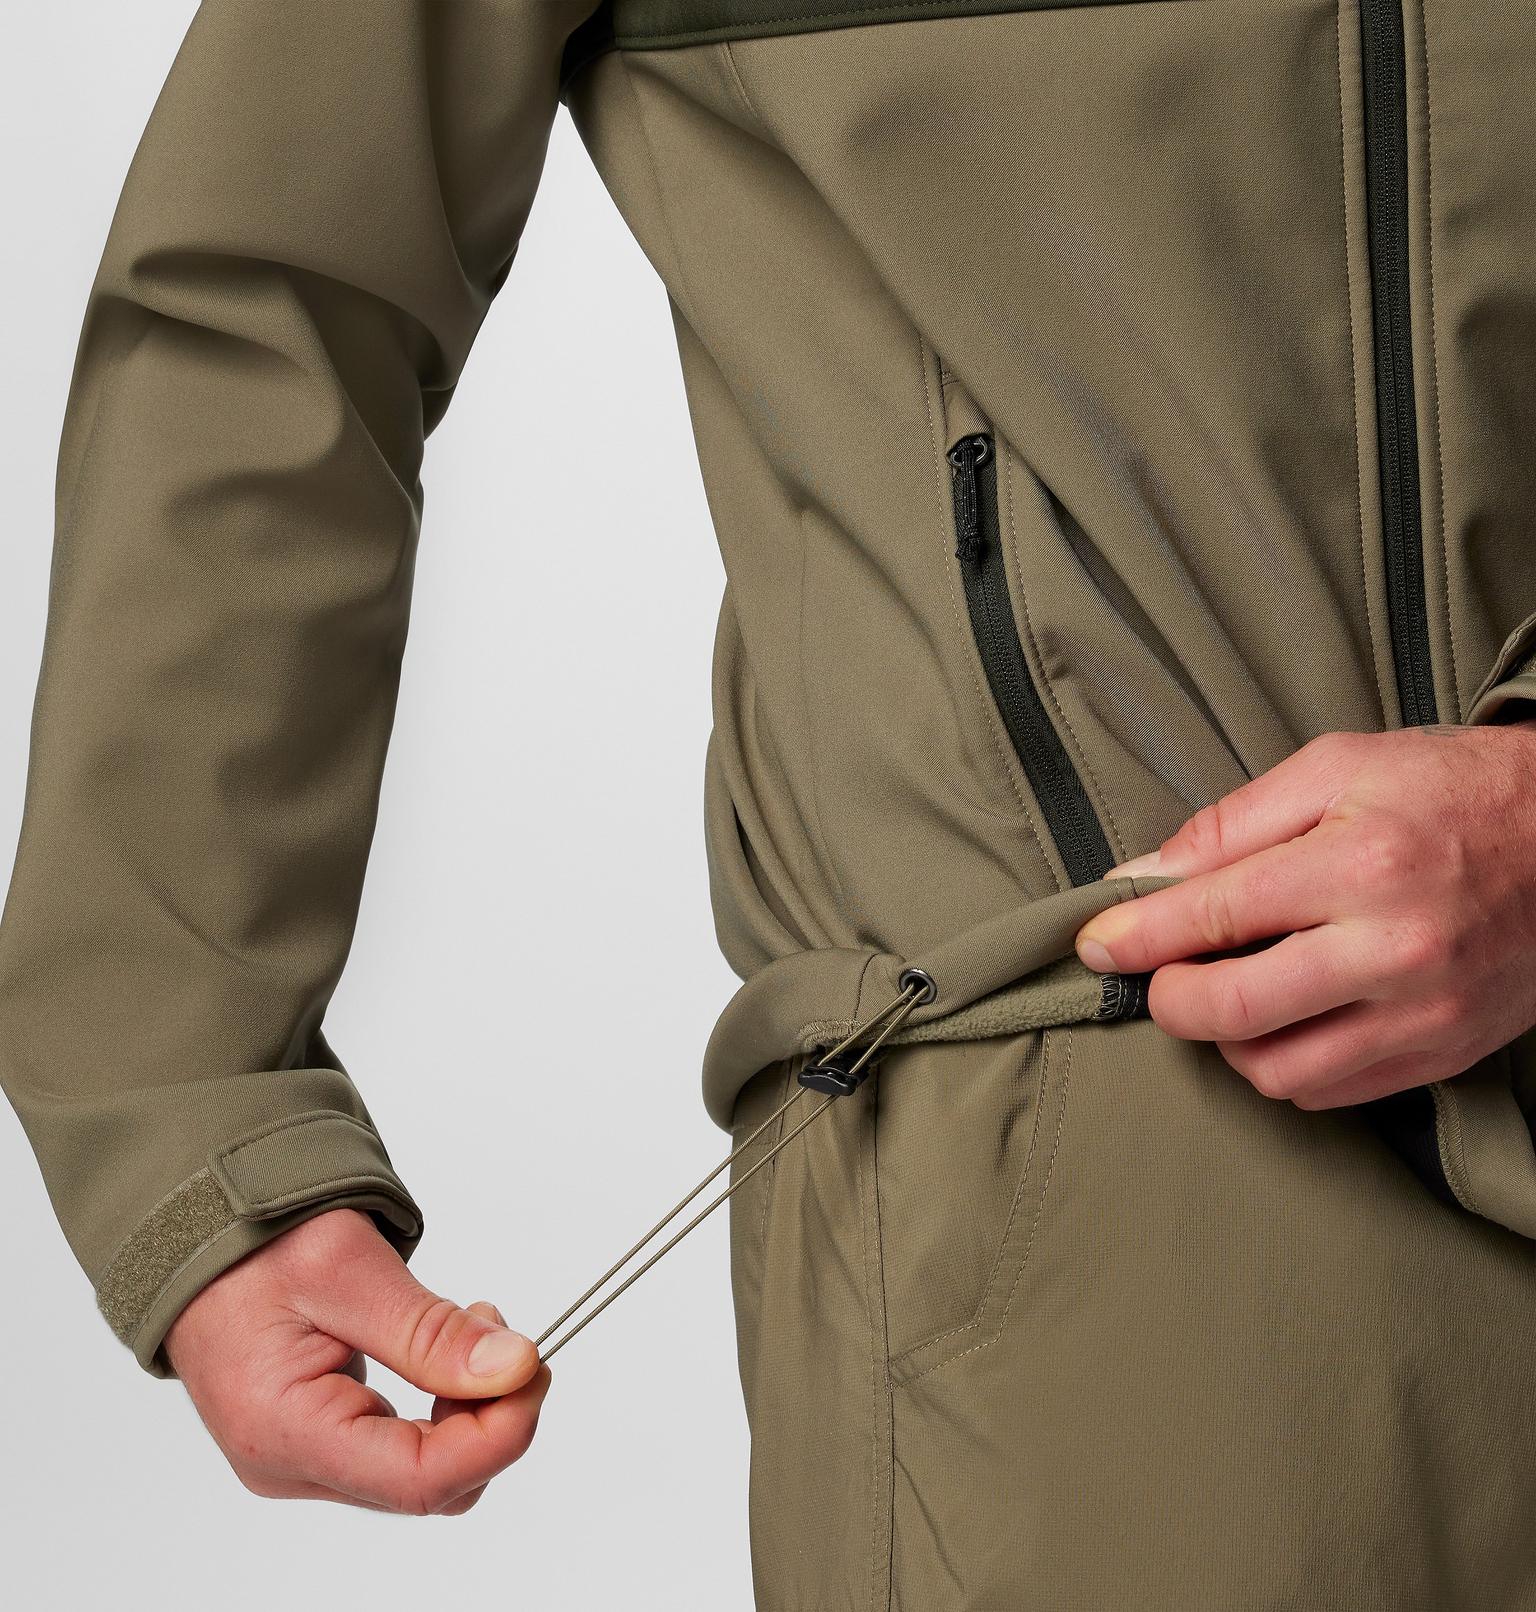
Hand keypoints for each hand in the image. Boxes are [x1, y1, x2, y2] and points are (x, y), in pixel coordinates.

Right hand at [164, 1208, 549, 1513]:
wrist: (195, 1234)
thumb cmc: (254, 1243)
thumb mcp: (347, 1268)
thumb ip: (430, 1330)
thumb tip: (513, 1368)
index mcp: (285, 1432)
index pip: (422, 1479)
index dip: (498, 1433)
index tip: (534, 1369)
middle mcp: (289, 1466)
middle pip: (429, 1484)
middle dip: (490, 1416)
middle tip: (508, 1336)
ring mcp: (301, 1459)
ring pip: (423, 1471)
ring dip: (470, 1408)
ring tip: (474, 1326)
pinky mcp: (316, 1439)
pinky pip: (401, 1448)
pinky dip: (442, 1404)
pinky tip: (446, 1349)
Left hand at [1073, 723, 1535, 1109]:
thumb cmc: (1451, 791)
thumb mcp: (1337, 769)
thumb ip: (1230, 825)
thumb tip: (1140, 876)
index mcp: (1360, 865)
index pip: (1212, 916)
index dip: (1135, 936)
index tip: (1094, 942)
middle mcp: (1393, 951)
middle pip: (1233, 1011)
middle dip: (1169, 999)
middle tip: (1160, 974)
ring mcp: (1424, 1014)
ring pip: (1277, 1073)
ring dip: (1227, 1040)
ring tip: (1229, 991)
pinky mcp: (1444, 1053)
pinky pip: (1330, 1092)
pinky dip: (1284, 1065)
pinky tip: (1283, 1018)